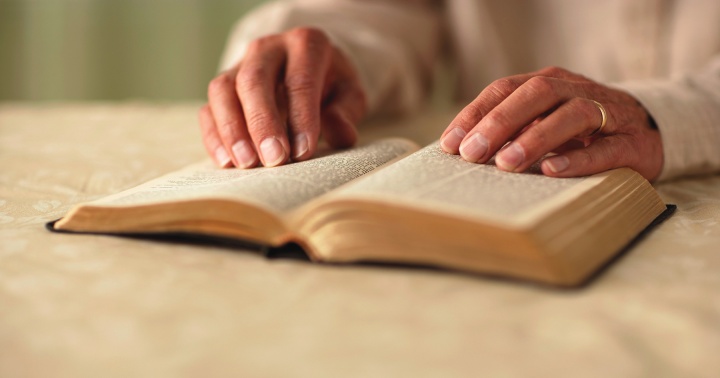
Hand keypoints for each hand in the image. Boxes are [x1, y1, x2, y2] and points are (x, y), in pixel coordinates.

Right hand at [199, 27, 366, 167]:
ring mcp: (239, 65)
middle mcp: (267, 49)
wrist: (308, 71)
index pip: (300, 80)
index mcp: (305, 44)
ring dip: (233, 130)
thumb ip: (346, 112)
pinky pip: (209, 109)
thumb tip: (341, 135)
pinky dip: (214, 136)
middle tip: (274, 159)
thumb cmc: (330, 85)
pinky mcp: (222, 88)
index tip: (303, 152)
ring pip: (223, 91)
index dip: (301, 117)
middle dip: (262, 123)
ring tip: (247, 163)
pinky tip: (226, 162)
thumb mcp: (349, 94)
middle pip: (254, 81)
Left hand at [439, 66, 663, 180]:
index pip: (505, 89)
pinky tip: (552, 170)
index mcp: (548, 83)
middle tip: (472, 153)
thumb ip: (511, 130)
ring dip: (535, 138)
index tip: (450, 145)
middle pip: (535, 94)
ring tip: (506, 163)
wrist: (649, 132)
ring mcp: (607, 113)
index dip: (475, 115)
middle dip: (499, 123)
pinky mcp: (631, 142)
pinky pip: (605, 148)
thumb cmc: (581, 131)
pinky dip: (578, 158)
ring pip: (571, 115)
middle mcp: (575, 90)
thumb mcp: (543, 122)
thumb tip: (461, 151)